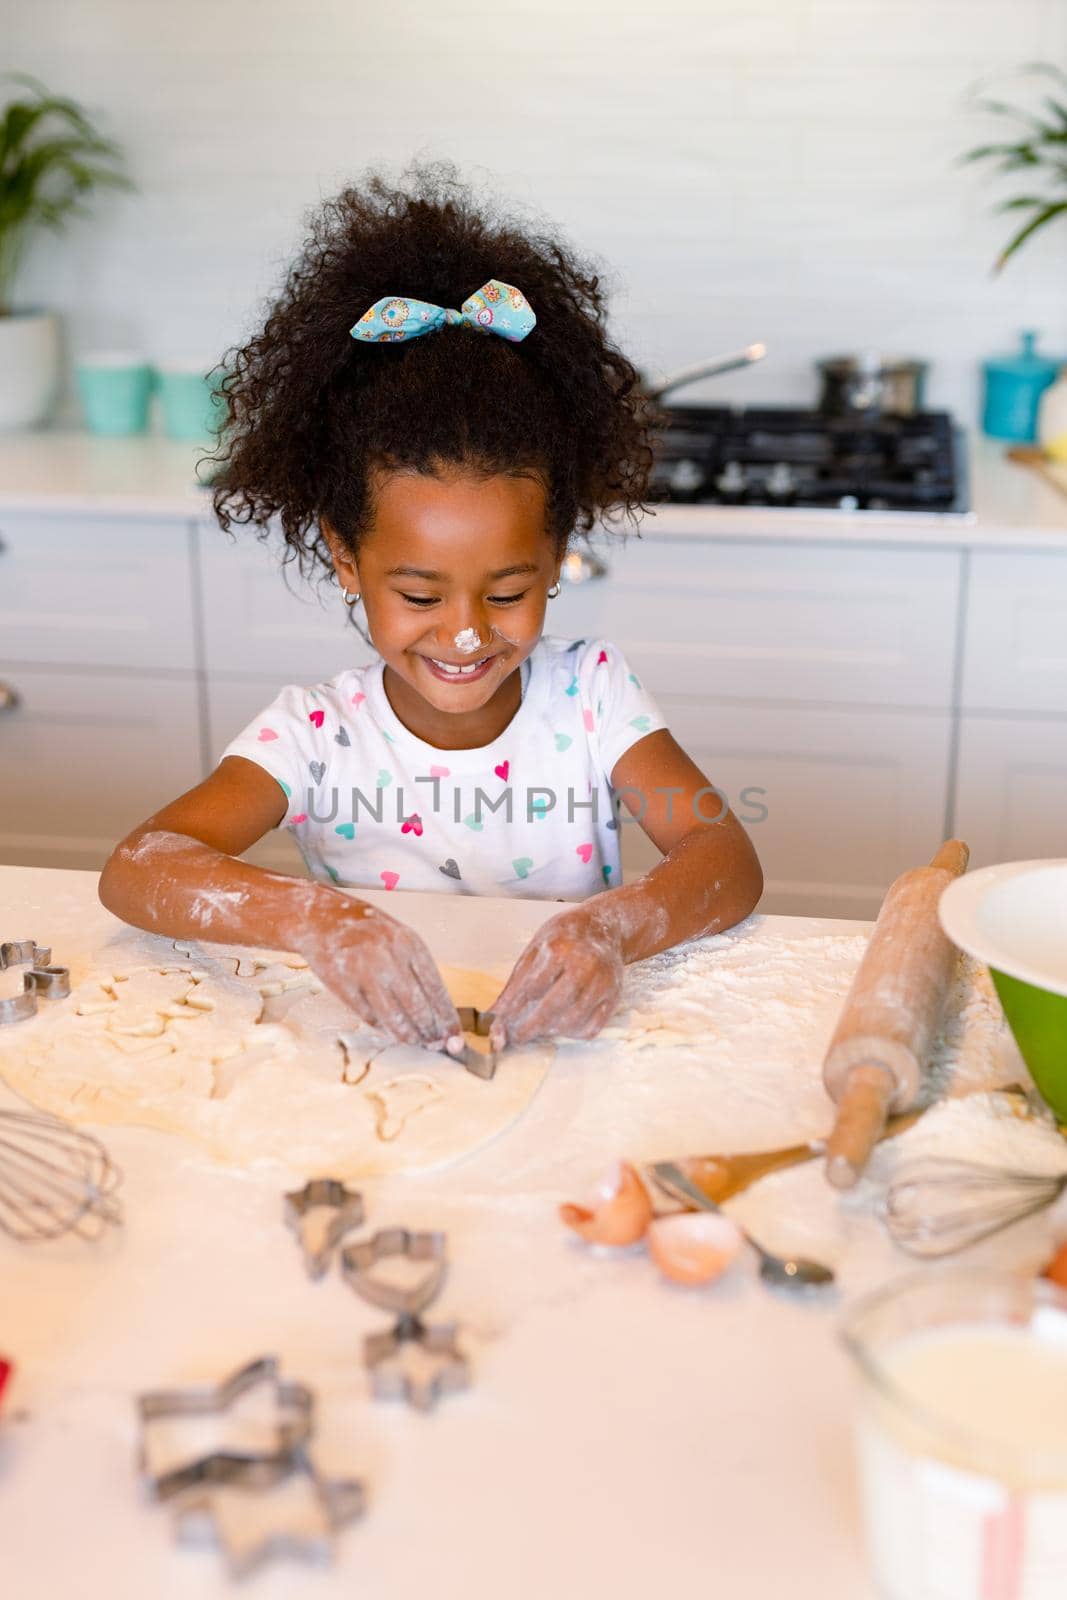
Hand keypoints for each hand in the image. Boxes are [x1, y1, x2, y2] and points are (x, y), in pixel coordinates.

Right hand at [299, 891, 462, 1051]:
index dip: (447, 1017)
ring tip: (416, 1042)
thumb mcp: (398, 938)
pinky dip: (382, 1027)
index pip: (436, 988)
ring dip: (408, 1035)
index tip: (454, 1035)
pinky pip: (369, 1016)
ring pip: (393, 1017)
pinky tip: (389, 1031)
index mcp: (409, 943)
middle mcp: (389, 957)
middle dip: (430, 1031)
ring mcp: (364, 971)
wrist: (322, 918)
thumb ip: (416, 968)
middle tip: (437, 1045)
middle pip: (418, 1006)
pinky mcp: (343, 985)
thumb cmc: (366, 930)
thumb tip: (437, 1010)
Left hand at [488, 906, 624, 1048]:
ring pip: (572, 1021)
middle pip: (552, 1007)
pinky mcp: (613, 997)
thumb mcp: (535, 949)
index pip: (531, 987)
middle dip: (529, 1028)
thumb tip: (495, 1014)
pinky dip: (573, 1033)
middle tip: (516, 1037)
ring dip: (551, 1031)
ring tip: (538, 1029)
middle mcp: (584, 966)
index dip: (512, 1009)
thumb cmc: (565, 938)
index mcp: (560, 949)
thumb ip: (516, 982)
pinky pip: (592, 1028)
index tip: (500, 1022)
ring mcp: (602, 983)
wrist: (604, 928)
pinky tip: (561, 1026)